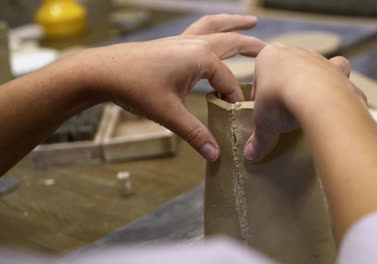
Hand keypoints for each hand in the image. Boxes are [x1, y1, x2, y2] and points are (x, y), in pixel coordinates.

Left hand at [78, 14, 265, 160]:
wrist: (102, 71)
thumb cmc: (134, 88)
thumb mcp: (169, 114)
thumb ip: (195, 133)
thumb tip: (215, 154)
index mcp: (200, 58)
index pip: (228, 82)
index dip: (234, 101)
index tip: (236, 116)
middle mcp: (194, 44)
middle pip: (231, 42)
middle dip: (252, 47)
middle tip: (271, 50)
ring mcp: (182, 40)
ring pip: (214, 27)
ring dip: (233, 25)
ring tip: (250, 22)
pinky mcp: (171, 43)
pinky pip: (199, 30)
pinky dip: (213, 28)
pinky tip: (213, 34)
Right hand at [244, 43, 365, 160]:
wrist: (317, 96)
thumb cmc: (280, 100)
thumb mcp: (263, 123)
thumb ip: (259, 138)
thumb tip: (251, 155)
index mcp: (268, 57)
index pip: (260, 76)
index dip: (261, 94)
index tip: (264, 111)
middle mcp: (295, 52)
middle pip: (289, 68)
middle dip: (288, 84)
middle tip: (287, 108)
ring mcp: (319, 59)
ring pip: (318, 65)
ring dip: (318, 79)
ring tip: (314, 102)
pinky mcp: (339, 71)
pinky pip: (341, 80)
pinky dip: (341, 92)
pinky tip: (337, 108)